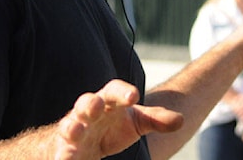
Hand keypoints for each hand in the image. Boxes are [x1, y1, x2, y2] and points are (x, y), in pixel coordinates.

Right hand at [53, 79, 183, 158]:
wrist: (87, 139)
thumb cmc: (115, 124)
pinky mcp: (65, 149)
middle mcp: (89, 112)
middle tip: (95, 106)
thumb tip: (181, 120)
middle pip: (87, 103)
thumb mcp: (137, 121)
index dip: (123, 92)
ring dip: (71, 129)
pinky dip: (62, 156)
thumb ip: (157, 119)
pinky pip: (62, 152)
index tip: (134, 96)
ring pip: (69, 126)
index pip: (115, 90)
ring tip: (74, 132)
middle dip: (89, 104)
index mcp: (109, 100)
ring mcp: (75, 130)